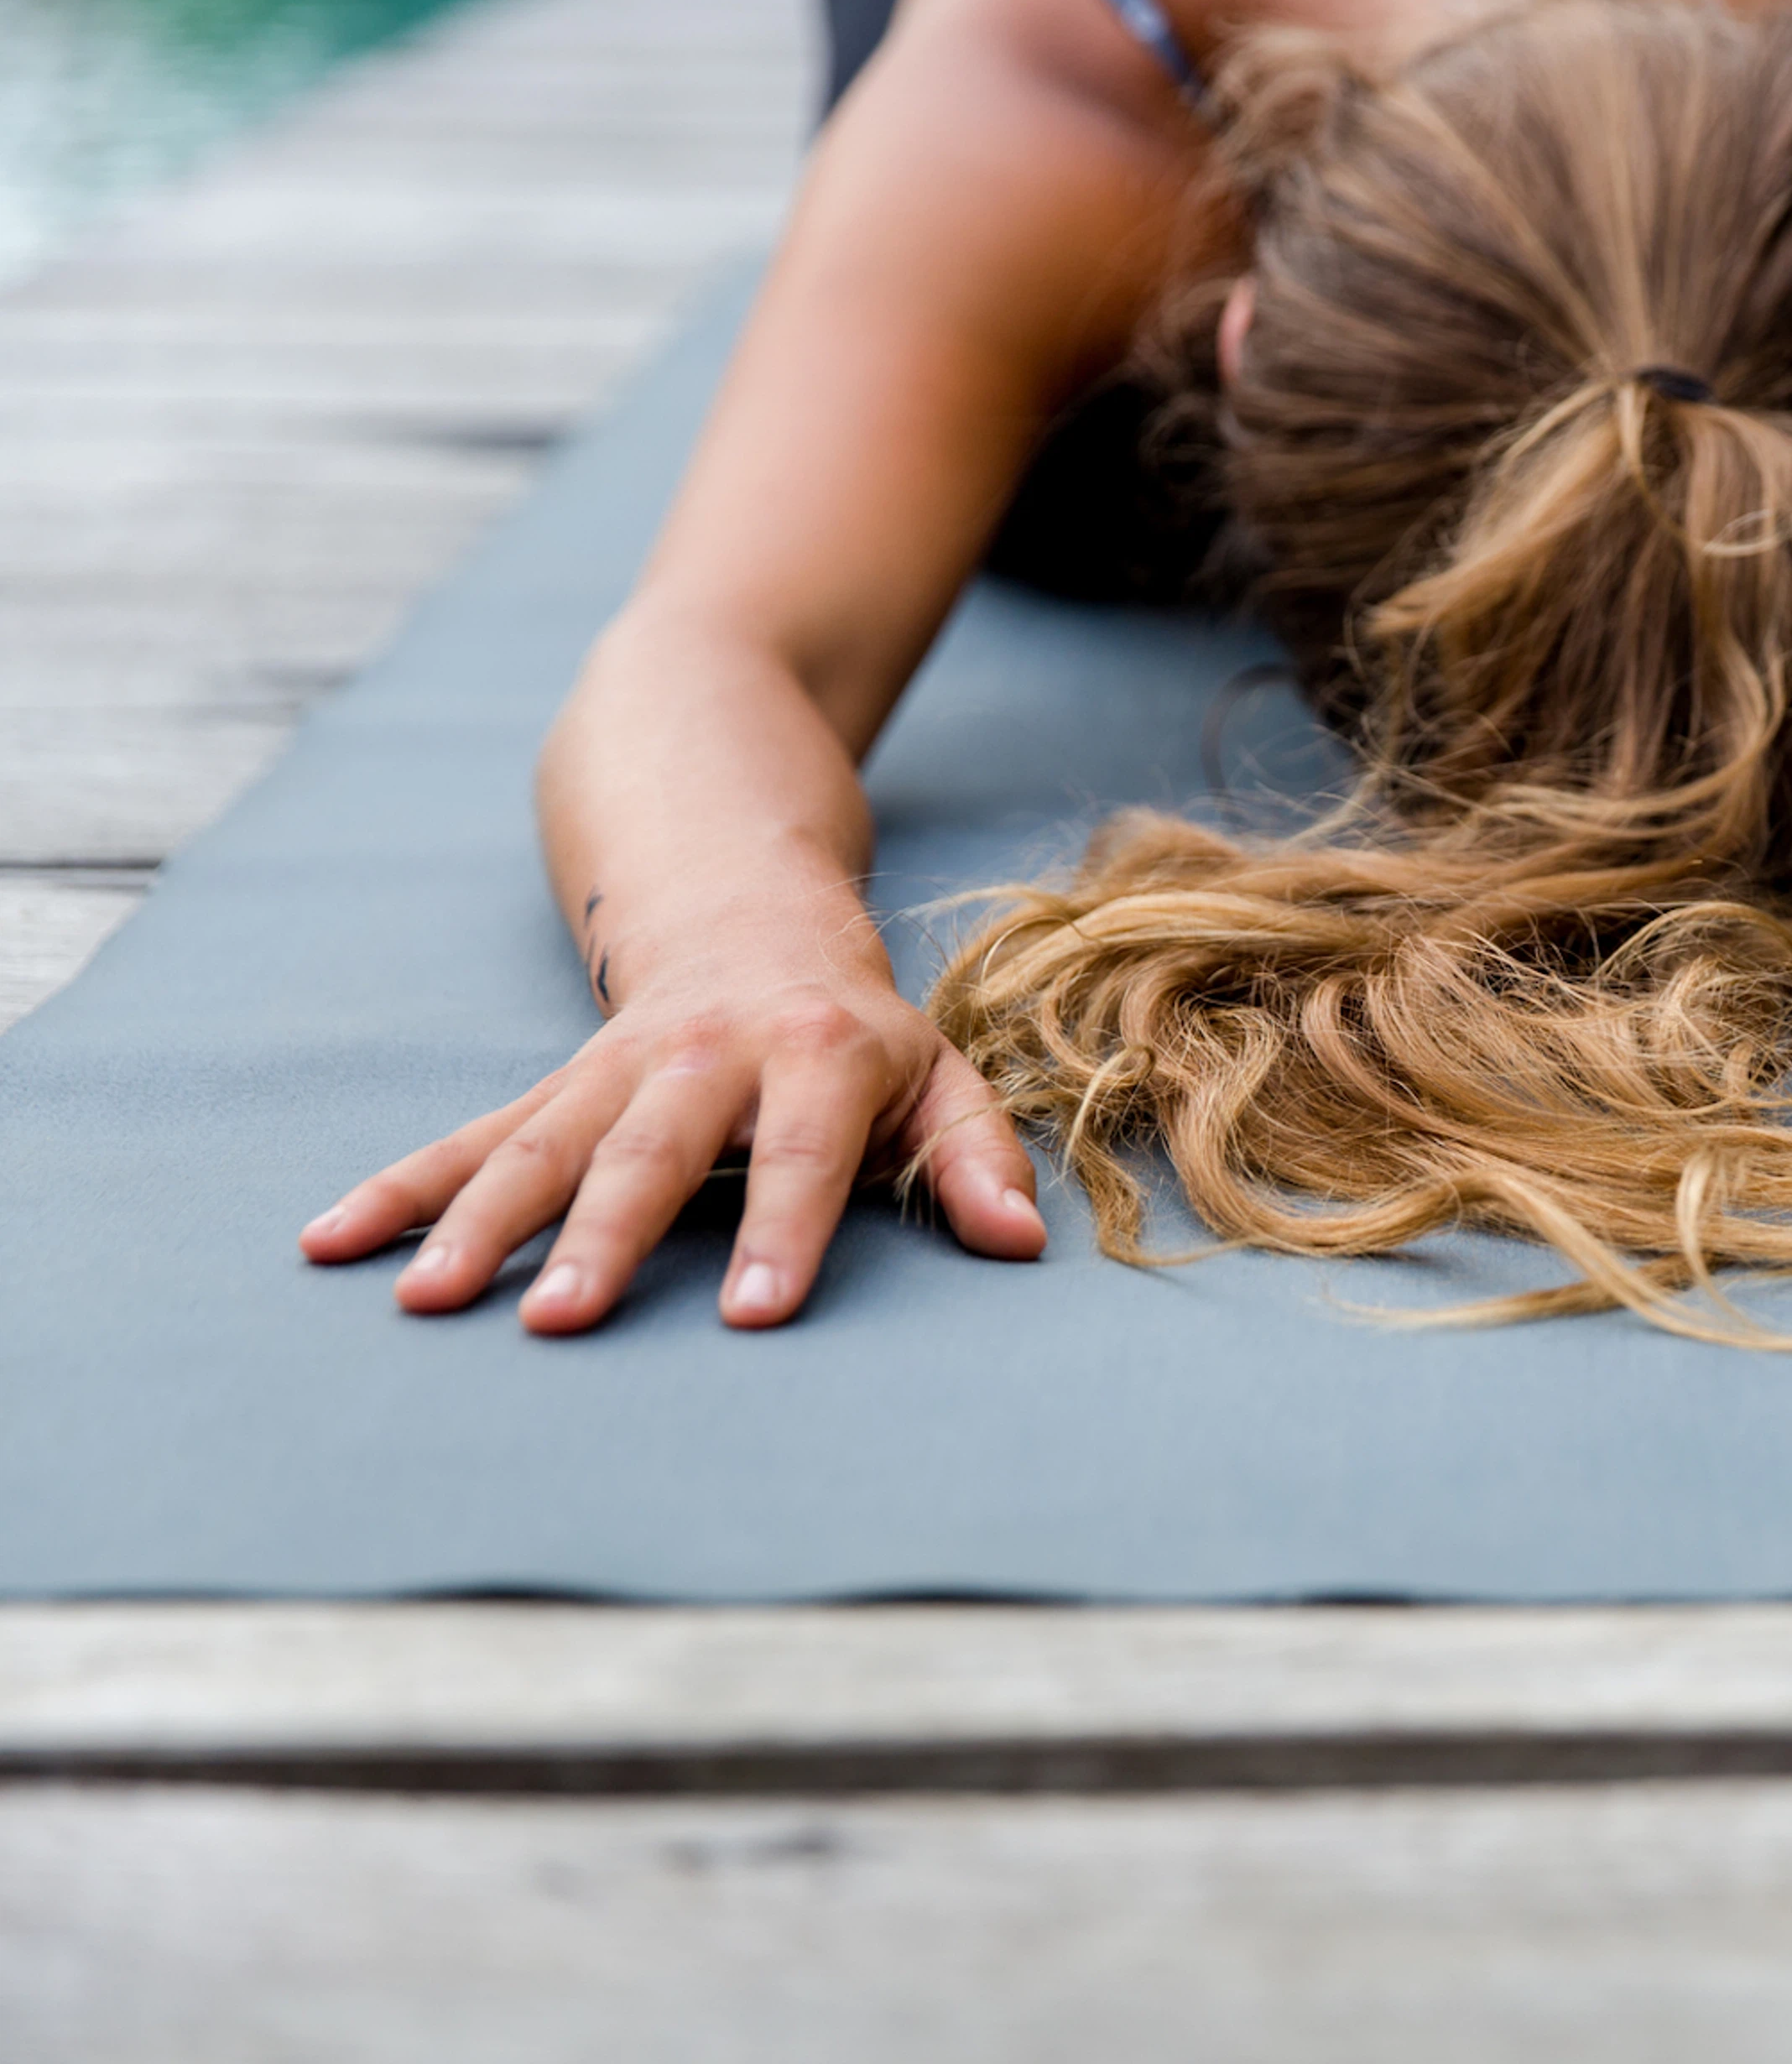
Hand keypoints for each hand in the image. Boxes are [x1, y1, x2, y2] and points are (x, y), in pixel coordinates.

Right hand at [298, 961, 1044, 1332]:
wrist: (749, 912)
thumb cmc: (859, 1032)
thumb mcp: (939, 1075)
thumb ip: (975, 1157)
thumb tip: (1018, 1243)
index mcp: (818, 1058)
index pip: (805, 1158)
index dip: (784, 1233)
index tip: (754, 1316)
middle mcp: (707, 1059)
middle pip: (649, 1154)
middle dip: (603, 1238)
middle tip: (560, 1321)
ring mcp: (616, 1069)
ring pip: (539, 1145)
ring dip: (476, 1222)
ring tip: (425, 1299)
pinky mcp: (552, 1085)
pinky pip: (471, 1138)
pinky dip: (400, 1187)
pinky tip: (330, 1241)